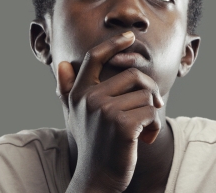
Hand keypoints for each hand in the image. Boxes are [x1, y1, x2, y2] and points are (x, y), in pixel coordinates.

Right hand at [56, 31, 164, 192]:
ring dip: (151, 115)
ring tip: (142, 131)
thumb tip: (61, 64)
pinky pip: (151, 113)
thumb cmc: (92, 145)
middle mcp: (89, 99)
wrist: (97, 179)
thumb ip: (68, 90)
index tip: (129, 36)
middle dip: (148, 93)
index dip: (113, 44)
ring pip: (145, 96)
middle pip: (133, 76)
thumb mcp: (75, 116)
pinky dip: (154, 127)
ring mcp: (104, 111)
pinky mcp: (121, 125)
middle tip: (151, 109)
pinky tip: (145, 140)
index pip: (95, 58)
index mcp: (79, 93)